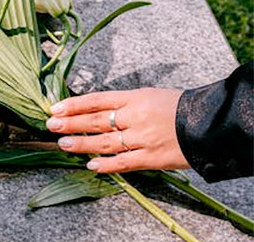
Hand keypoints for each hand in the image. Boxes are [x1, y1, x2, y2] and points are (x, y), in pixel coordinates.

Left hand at [46, 88, 189, 172]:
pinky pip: (124, 163)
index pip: (97, 100)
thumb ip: (124, 103)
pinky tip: (91, 165)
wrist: (209, 123)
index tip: (55, 107)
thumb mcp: (149, 95)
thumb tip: (96, 110)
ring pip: (105, 142)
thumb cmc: (178, 106)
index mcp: (134, 97)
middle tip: (51, 125)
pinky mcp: (152, 158)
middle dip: (71, 123)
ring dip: (81, 144)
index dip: (74, 104)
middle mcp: (135, 117)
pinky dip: (107, 165)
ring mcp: (142, 138)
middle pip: (96, 120)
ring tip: (63, 143)